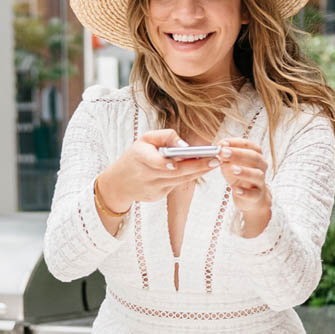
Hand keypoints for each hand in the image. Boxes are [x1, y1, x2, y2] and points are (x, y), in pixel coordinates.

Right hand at [96, 129, 214, 212]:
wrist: (118, 184)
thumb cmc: (135, 156)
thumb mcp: (144, 140)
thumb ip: (164, 137)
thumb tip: (185, 144)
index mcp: (139, 157)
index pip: (156, 162)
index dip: (169, 163)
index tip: (185, 158)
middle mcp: (146, 175)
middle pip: (176, 172)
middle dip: (198, 166)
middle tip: (216, 159)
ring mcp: (152, 188)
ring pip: (180, 180)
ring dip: (199, 172)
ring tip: (214, 162)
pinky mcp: (157, 197)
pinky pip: (176, 185)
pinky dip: (189, 177)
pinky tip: (201, 170)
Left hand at [213, 138, 271, 235]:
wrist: (250, 197)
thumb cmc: (239, 177)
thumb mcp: (230, 164)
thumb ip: (225, 156)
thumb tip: (219, 149)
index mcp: (256, 155)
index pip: (249, 145)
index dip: (236, 143)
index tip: (222, 143)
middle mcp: (261, 166)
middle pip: (253, 157)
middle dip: (238, 154)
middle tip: (224, 153)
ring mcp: (261, 181)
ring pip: (257, 174)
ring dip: (245, 171)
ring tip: (233, 169)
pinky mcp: (258, 195)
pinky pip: (253, 194)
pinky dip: (245, 192)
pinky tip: (235, 190)